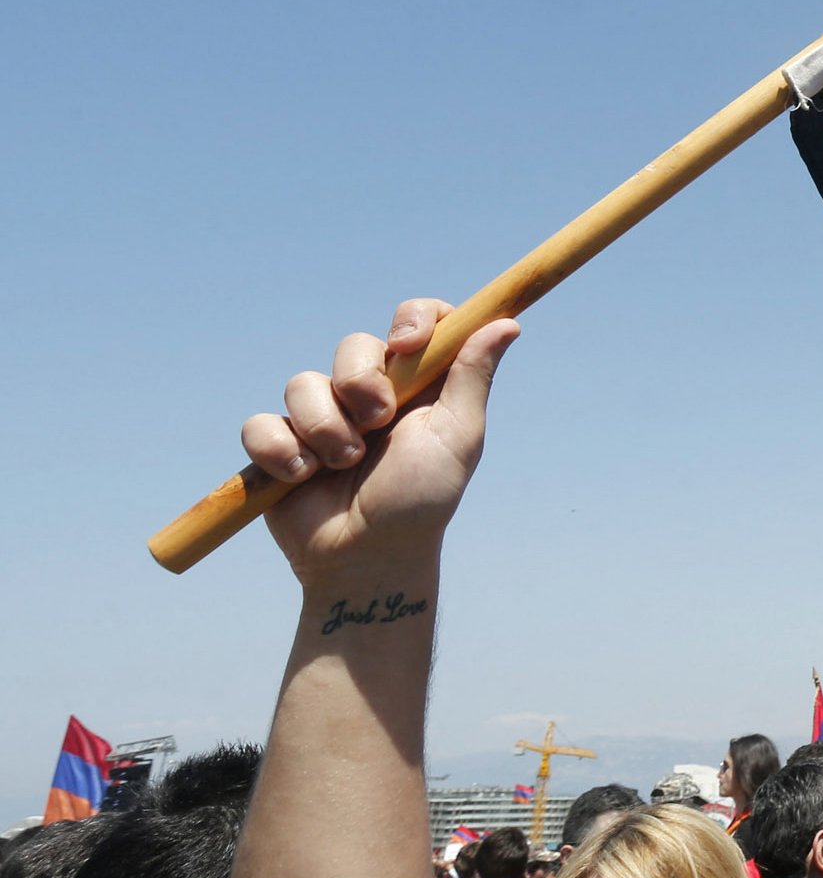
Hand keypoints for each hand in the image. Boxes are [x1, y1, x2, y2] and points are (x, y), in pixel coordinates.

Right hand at [239, 299, 518, 583]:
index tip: (408, 345)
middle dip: (361, 384)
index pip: (418, 321)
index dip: (414, 319)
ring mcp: (323, 417)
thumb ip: (472, 377)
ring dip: (325, 428)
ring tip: (343, 466)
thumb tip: (506, 323)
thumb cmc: (422, 500)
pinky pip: (261, 423)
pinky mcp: (282, 444)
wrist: (368, 557)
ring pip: (302, 383)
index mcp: (419, 385)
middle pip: (353, 345)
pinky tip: (301, 477)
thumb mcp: (457, 437)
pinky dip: (280, 450)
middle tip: (377, 427)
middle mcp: (371, 392)